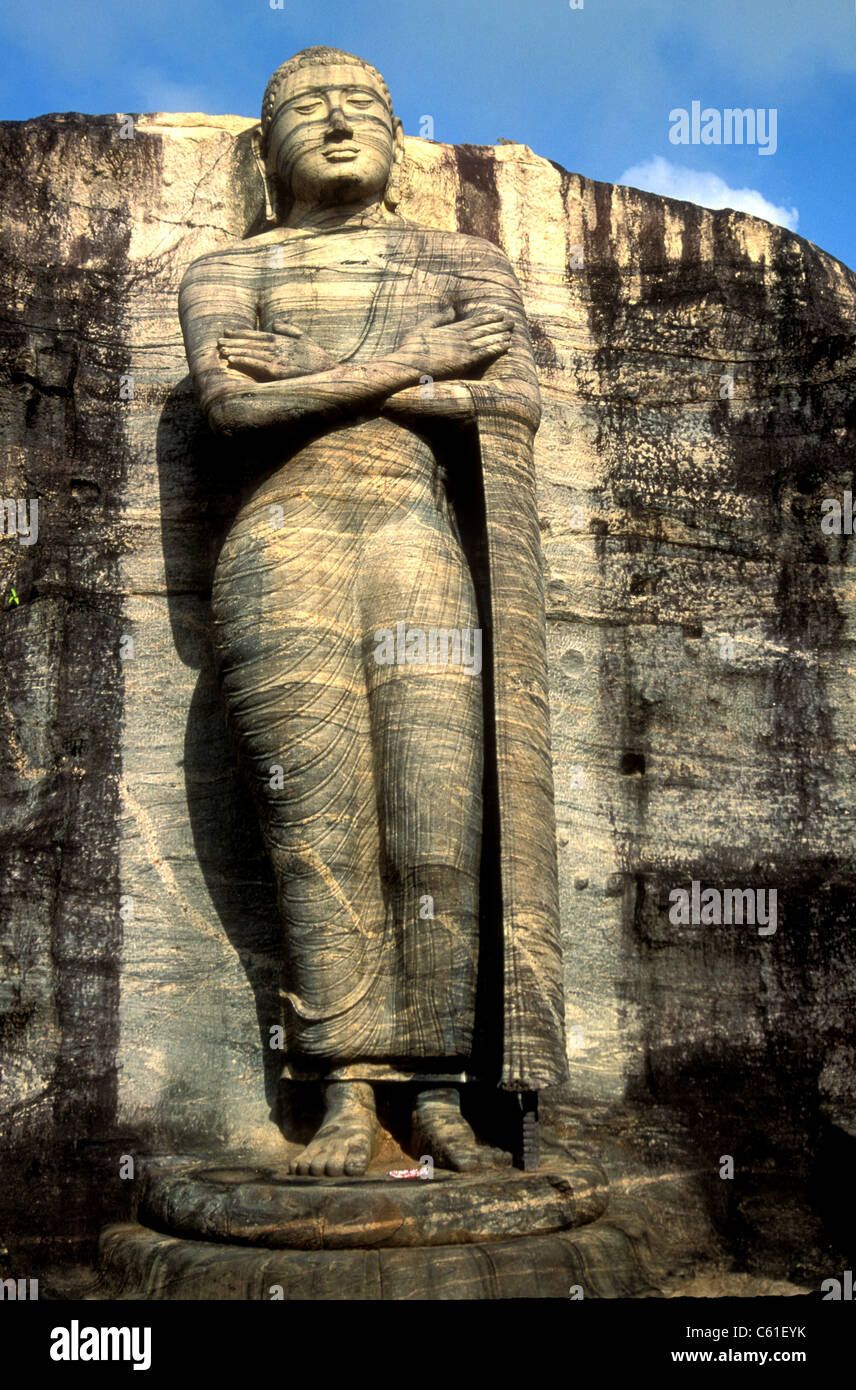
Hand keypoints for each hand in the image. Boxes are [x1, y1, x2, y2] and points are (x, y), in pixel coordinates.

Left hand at [217, 320, 337, 380]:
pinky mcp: (278, 371)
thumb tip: (274, 323)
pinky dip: (243, 360)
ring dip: (235, 350)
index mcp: (282, 339)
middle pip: (250, 342)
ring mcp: (277, 358)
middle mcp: (277, 346)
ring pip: (250, 352)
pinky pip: (256, 365)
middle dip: (233, 341)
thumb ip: (289, 329)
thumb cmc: (318, 357)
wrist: (329, 372)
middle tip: (217, 341)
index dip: (240, 333)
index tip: (226, 331)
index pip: (256, 334)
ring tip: (221, 350)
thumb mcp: (305, 338)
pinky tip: (232, 359)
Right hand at [393, 306, 512, 379]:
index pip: (474, 321)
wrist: (406, 366)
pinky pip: (485, 352)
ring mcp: (463, 347)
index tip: (499, 315)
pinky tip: (506, 345)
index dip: (489, 318)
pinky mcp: (464, 360)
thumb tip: (452, 310)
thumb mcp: (422, 328)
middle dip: (499, 324)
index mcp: (451, 328)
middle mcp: (459, 336)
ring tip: (512, 332)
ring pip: (488, 339)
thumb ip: (438, 318)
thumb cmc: (410, 350)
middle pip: (484, 329)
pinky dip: (497, 347)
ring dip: (501, 335)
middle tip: (512, 321)